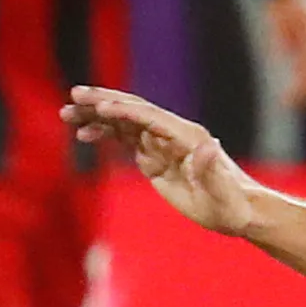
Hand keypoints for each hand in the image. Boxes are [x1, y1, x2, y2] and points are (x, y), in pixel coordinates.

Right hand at [63, 86, 264, 235]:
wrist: (239, 211)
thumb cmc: (232, 204)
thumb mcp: (222, 192)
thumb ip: (212, 170)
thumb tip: (209, 145)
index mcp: (188, 137)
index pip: (151, 118)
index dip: (125, 111)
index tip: (99, 107)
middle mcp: (173, 133)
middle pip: (133, 110)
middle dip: (103, 101)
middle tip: (74, 95)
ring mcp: (162, 143)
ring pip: (125, 121)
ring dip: (96, 115)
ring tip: (67, 113)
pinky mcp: (155, 156)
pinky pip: (125, 138)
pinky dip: (105, 133)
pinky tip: (84, 134)